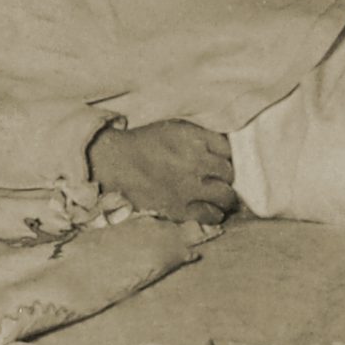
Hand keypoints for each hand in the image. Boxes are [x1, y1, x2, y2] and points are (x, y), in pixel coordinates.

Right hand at [86, 120, 238, 225]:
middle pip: (228, 173)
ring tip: (220, 197)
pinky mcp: (181, 209)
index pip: (227, 149)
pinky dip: (214, 214)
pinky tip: (210, 210)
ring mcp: (189, 187)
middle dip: (226, 176)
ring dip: (225, 196)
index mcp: (193, 139)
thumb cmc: (144, 144)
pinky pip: (211, 215)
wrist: (116, 164)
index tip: (218, 160)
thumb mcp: (174, 128)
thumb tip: (223, 149)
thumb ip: (199, 137)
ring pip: (225, 196)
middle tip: (219, 179)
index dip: (225, 156)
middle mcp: (195, 162)